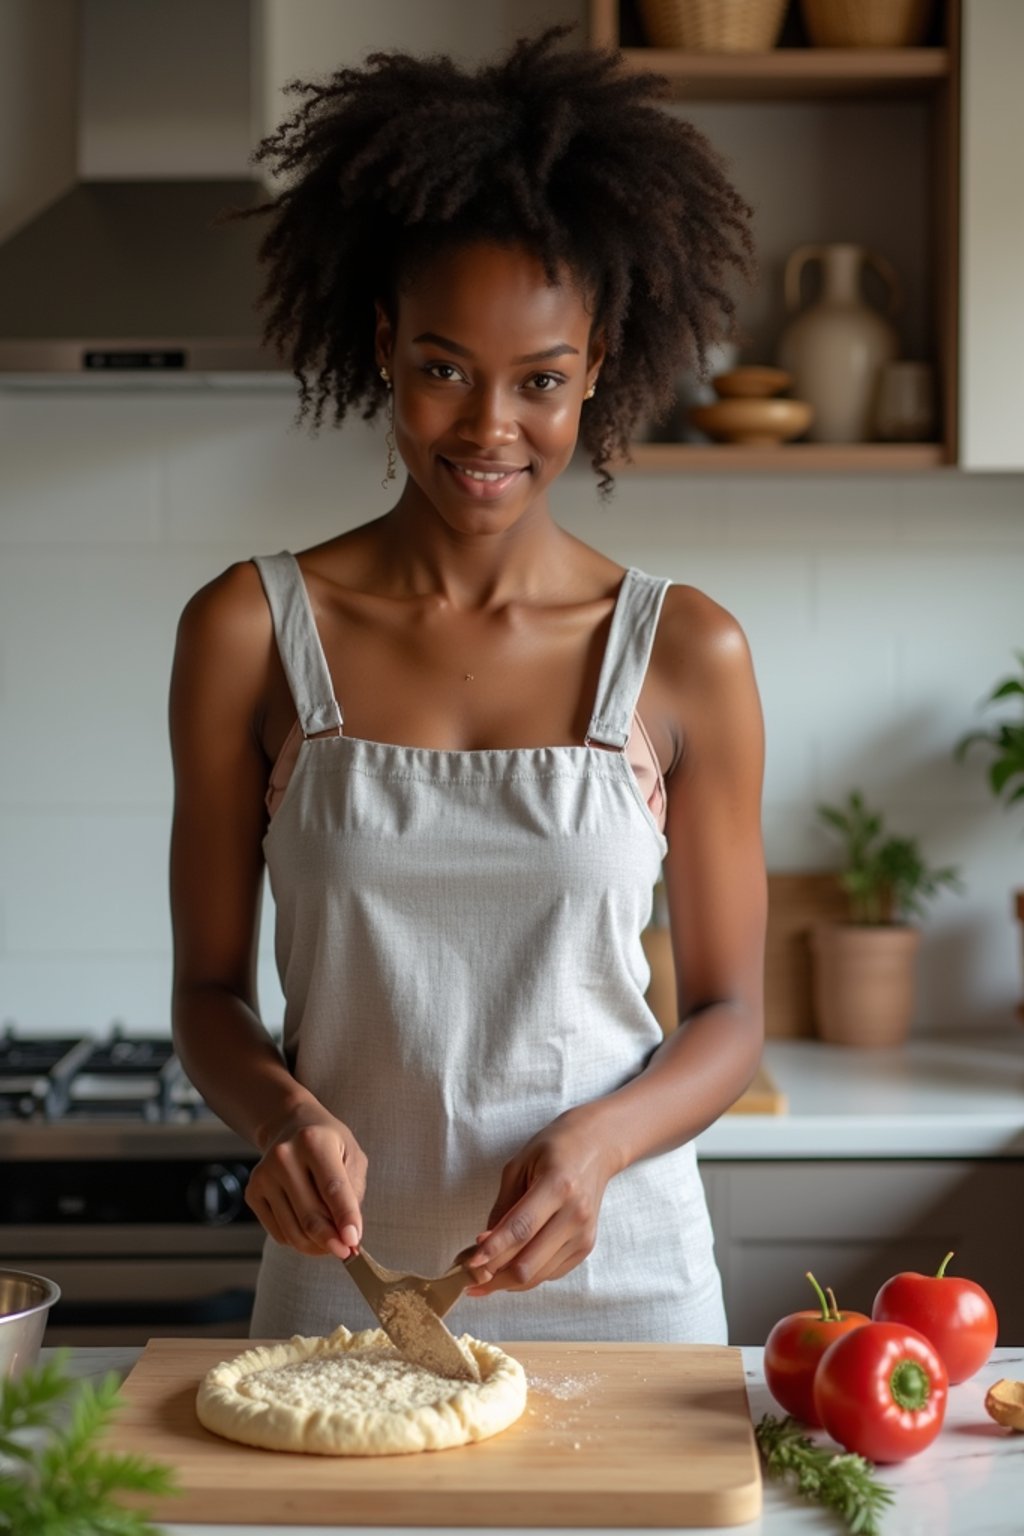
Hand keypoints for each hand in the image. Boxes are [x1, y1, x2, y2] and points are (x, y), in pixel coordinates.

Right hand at [245, 1103, 367, 1260]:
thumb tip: (348, 1235)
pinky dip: (298, 1240)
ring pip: (293, 1231)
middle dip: (331, 1241)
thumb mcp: (351, 1155)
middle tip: (346, 1252)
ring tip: (331, 1240)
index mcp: (314, 1142)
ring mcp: (264, 1176)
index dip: (345, 1218)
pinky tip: (309, 1228)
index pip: (332, 1189)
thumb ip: (352, 1193)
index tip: (353, 1242)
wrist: (291, 1127)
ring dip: (316, 1246)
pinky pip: (279, 1233)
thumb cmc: (327, 1143)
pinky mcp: (252, 1193)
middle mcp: (283, 1157)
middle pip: (310, 1216)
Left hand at [464, 1108, 619, 1295]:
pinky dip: (526, 1275)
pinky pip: (550, 1273)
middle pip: (528, 1262)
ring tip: (483, 1274)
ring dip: (507, 1280)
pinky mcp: (586, 1247)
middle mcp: (575, 1215)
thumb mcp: (519, 1165)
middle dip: (494, 1276)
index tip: (470, 1263)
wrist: (596, 1147)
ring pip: (538, 1275)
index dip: (493, 1250)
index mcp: (558, 1186)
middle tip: (469, 1277)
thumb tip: (484, 1245)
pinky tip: (509, 1266)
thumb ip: (503, 1206)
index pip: (520, 1229)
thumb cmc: (554, 1149)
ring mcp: (584, 1234)